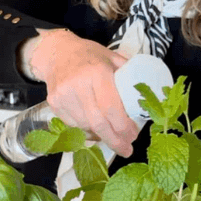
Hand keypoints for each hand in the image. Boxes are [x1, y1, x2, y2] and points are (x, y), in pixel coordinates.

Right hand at [27, 29, 138, 156]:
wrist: (56, 52)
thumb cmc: (89, 55)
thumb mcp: (112, 57)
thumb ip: (128, 74)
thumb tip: (146, 94)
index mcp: (96, 73)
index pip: (111, 108)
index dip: (123, 127)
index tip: (133, 135)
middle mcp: (77, 85)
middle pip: (98, 123)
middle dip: (114, 140)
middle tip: (126, 148)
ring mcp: (63, 96)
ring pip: (85, 127)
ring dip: (102, 136)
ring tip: (113, 137)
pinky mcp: (53, 104)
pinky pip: (73, 126)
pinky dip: (87, 131)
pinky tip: (96, 131)